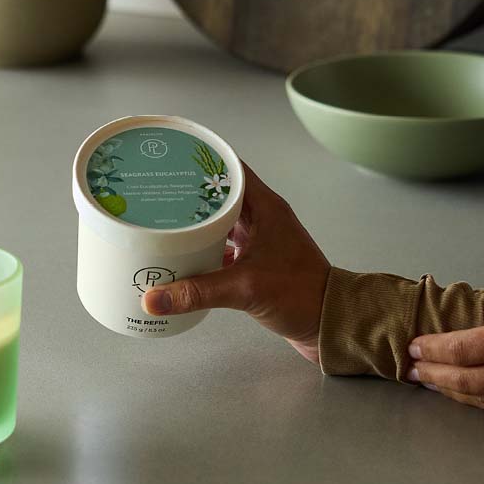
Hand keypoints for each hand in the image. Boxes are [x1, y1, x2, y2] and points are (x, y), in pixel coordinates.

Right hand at [142, 163, 330, 363]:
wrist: (329, 322)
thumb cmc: (302, 295)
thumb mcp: (245, 289)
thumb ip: (198, 292)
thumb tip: (154, 298)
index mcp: (266, 208)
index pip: (231, 171)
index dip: (202, 162)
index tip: (173, 160)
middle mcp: (264, 218)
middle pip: (221, 196)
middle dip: (190, 195)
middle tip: (157, 193)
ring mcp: (261, 239)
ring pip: (221, 222)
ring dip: (197, 224)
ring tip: (163, 223)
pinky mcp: (257, 261)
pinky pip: (225, 246)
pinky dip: (205, 249)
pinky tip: (184, 258)